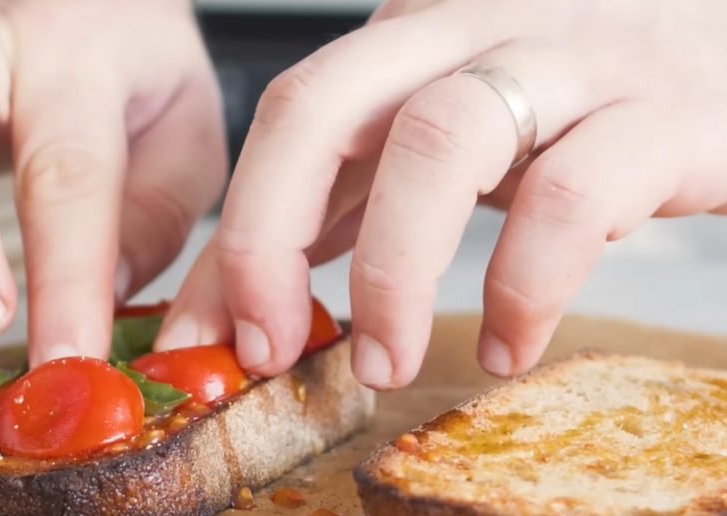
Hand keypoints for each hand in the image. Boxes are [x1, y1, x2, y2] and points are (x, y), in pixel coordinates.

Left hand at [156, 0, 726, 386]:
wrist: (725, 50)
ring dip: (394, 271)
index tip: (216, 331)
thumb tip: (231, 299)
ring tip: (386, 361)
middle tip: (270, 345)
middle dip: (273, 236)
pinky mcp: (658, 118)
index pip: (288, 113)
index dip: (239, 225)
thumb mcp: (435, 137)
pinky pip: (573, 196)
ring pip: (443, 139)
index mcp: (409, 37)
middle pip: (328, 105)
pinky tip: (507, 343)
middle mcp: (473, 31)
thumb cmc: (574, 102)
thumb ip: (337, 206)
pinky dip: (523, 288)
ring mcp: (567, 64)